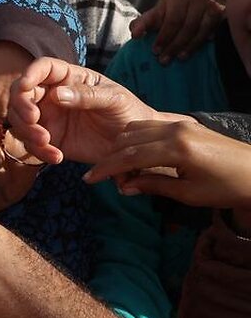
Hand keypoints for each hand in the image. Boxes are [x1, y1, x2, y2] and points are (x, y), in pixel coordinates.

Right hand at [7, 57, 184, 164]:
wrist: (135, 145)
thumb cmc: (128, 112)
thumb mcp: (114, 99)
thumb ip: (87, 95)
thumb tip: (58, 95)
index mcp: (69, 78)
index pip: (42, 69)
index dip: (29, 73)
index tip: (25, 85)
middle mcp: (53, 96)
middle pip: (21, 94)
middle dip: (21, 107)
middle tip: (34, 120)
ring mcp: (49, 119)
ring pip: (20, 120)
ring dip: (26, 131)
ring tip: (46, 142)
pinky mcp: (50, 140)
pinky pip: (32, 145)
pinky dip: (38, 152)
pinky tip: (57, 157)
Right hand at [83, 119, 250, 208]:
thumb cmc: (227, 188)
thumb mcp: (188, 193)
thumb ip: (153, 185)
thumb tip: (124, 187)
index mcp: (177, 148)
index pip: (130, 155)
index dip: (107, 169)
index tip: (89, 180)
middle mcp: (176, 129)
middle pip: (128, 139)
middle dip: (110, 158)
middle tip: (101, 177)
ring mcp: (181, 124)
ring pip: (137, 129)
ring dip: (122, 147)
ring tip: (118, 168)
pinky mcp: (186, 124)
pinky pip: (151, 127)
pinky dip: (136, 139)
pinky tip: (135, 156)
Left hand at [130, 0, 224, 63]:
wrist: (205, 12)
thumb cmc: (175, 17)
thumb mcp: (158, 18)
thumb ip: (143, 24)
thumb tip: (135, 34)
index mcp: (172, 0)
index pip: (157, 16)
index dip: (150, 30)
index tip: (148, 46)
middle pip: (177, 23)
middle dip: (169, 43)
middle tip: (162, 59)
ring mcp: (205, 3)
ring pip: (193, 27)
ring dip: (185, 45)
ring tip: (179, 58)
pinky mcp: (218, 12)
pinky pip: (210, 28)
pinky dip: (202, 39)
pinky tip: (197, 49)